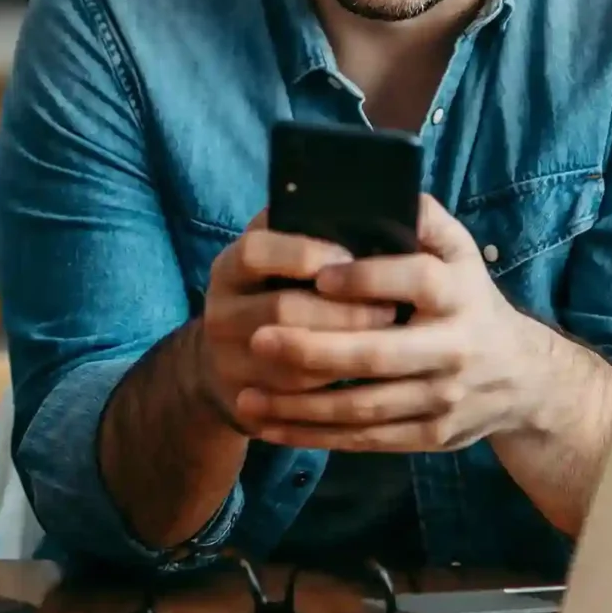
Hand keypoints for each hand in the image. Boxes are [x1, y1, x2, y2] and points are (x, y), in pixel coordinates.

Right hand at [194, 211, 398, 432]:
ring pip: (294, 361)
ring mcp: (227, 361)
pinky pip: (297, 400)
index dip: (303, 253)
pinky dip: (337, 388)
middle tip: (391, 309)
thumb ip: (307, 233)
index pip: (256, 252)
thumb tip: (370, 211)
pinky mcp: (244, 401)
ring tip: (391, 342)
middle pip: (282, 310)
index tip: (350, 256)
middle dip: (344, 311)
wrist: (227, 361)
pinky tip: (371, 377)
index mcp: (229, 267)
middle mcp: (220, 313)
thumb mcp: (278, 257)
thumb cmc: (275, 293)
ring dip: (348, 353)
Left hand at [234, 195, 576, 452]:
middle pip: (378, 354)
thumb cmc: (469, 300)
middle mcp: (454, 349)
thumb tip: (384, 186)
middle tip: (258, 338)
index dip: (367, 278)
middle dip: (314, 349)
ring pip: (363, 407)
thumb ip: (424, 219)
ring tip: (246, 394)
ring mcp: (442, 399)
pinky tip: (271, 428)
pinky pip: (365, 440)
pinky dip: (314, 437)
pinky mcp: (430, 436)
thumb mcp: (461, 252)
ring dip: (300, 405)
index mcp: (458, 294)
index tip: (318, 276)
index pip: (414, 281)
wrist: (522, 379)